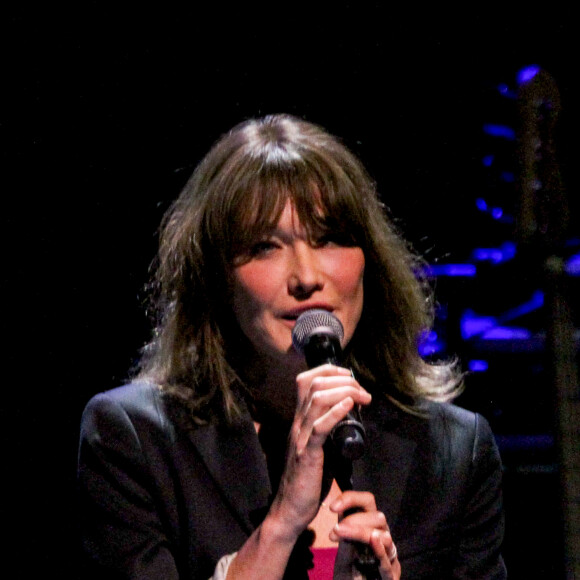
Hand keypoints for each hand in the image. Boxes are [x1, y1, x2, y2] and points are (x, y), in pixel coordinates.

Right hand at [267, 364, 371, 541]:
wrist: (290, 509)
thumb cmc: (309, 479)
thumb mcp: (320, 446)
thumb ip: (330, 429)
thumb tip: (352, 415)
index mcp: (300, 419)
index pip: (306, 380)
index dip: (329, 370)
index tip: (350, 377)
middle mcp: (297, 423)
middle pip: (314, 383)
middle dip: (342, 379)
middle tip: (363, 392)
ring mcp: (300, 437)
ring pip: (316, 399)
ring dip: (344, 391)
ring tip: (362, 398)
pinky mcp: (306, 455)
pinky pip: (319, 428)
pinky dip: (335, 413)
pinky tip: (350, 406)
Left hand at [329, 491, 400, 579]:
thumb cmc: (351, 571)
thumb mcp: (344, 548)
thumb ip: (345, 531)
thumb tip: (336, 506)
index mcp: (372, 528)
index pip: (367, 502)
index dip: (351, 499)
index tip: (332, 507)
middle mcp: (383, 539)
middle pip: (378, 517)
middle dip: (355, 519)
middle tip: (335, 530)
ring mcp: (390, 557)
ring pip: (384, 536)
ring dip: (361, 532)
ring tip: (342, 533)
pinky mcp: (392, 576)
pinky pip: (388, 562)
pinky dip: (380, 551)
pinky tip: (374, 540)